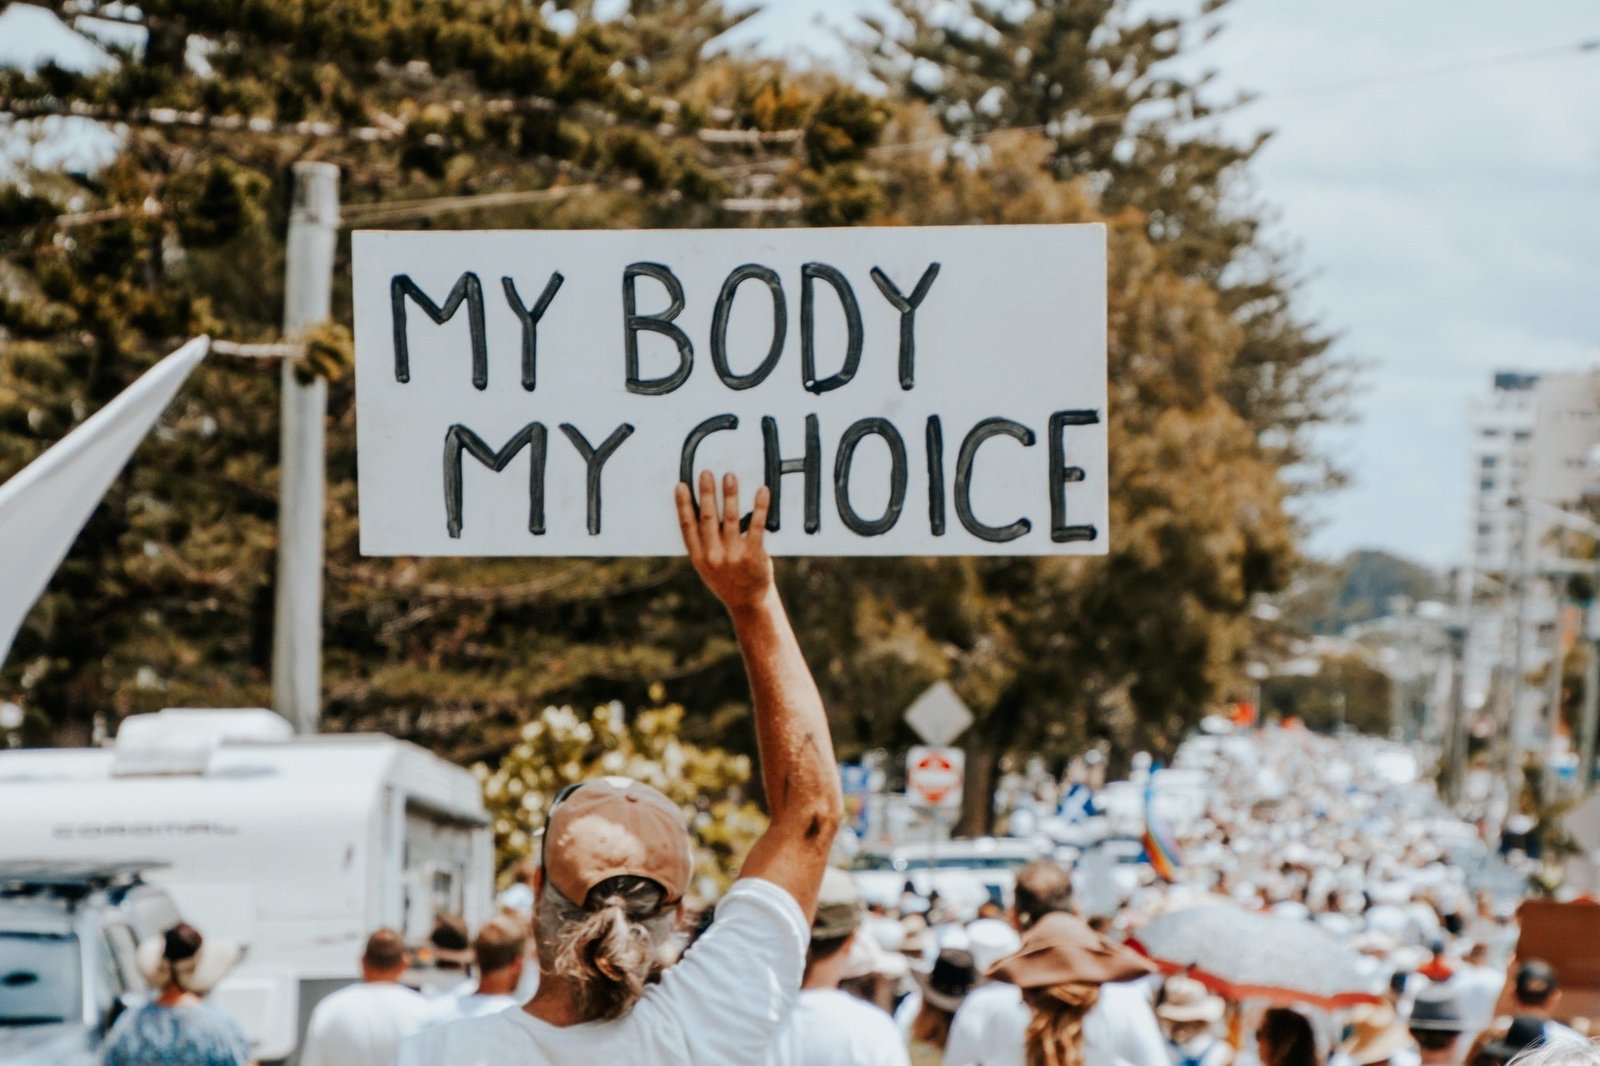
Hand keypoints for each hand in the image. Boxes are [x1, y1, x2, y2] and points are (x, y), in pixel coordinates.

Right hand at [675, 471, 773, 613]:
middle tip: (706, 473)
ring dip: (729, 494)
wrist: (748, 602)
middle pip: (707, 518)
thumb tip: (697, 512)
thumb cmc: (727, 580)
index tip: (681, 486)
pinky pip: (756, 525)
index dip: (682, 505)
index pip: (687, 526)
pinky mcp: (754, 554)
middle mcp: (714, 555)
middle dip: (706, 493)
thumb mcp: (706, 567)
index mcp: (699, 557)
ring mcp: (734, 555)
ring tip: (729, 476)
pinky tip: (761, 491)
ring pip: (730, 518)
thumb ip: (702, 544)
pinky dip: (759, 506)